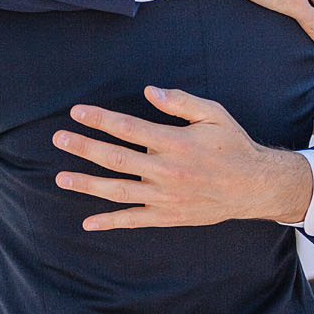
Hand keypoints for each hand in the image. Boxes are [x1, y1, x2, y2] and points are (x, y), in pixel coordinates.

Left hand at [54, 86, 312, 228]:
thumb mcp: (214, 115)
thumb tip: (150, 91)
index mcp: (175, 142)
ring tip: (61, 178)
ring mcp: (165, 197)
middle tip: (58, 139)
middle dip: (84, 148)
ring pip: (118, 191)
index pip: (128, 128)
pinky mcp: (168, 215)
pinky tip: (88, 222)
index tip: (78, 112)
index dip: (100, 119)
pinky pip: (134, 220)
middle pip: (116, 159)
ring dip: (88, 185)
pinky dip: (110, 222)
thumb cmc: (233, 145)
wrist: (254, 186)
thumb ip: (181, 102)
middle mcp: (166, 171)